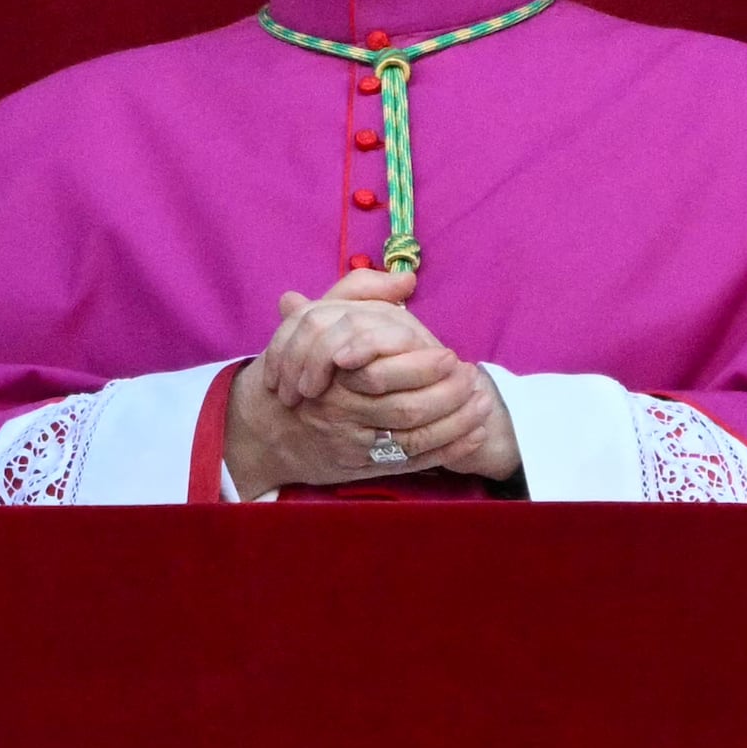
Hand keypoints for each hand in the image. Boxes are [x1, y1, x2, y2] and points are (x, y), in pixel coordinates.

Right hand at [226, 268, 516, 495]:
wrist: (263, 428)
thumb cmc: (296, 369)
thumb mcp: (313, 322)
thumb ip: (357, 292)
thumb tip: (405, 280)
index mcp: (331, 376)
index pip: (383, 375)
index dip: (423, 367)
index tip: (451, 356)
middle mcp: (341, 413)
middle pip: (405, 409)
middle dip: (448, 396)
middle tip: (474, 380)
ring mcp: (354, 444)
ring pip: (414, 438)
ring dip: (456, 423)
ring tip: (484, 404)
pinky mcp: (365, 467)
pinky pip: (415, 462)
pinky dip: (449, 450)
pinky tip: (475, 435)